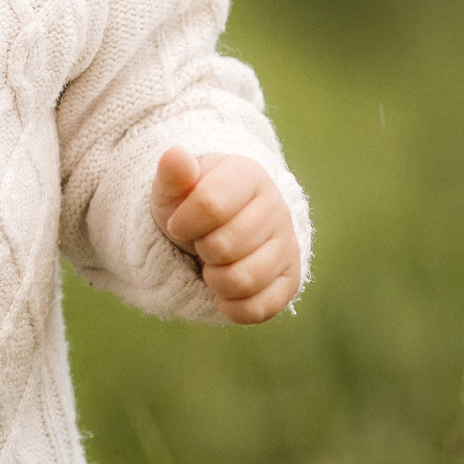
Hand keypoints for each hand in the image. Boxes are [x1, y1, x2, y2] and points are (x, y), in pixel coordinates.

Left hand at [150, 147, 300, 323]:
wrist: (217, 227)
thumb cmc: (190, 204)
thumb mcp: (174, 188)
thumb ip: (172, 174)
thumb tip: (175, 155)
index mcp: (247, 175)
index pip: (210, 204)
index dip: (183, 223)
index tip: (178, 224)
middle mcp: (276, 207)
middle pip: (223, 247)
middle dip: (200, 250)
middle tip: (201, 243)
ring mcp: (287, 245)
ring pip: (242, 280)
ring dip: (214, 279)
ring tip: (213, 265)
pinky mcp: (290, 280)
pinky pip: (259, 308)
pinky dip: (231, 307)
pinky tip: (223, 292)